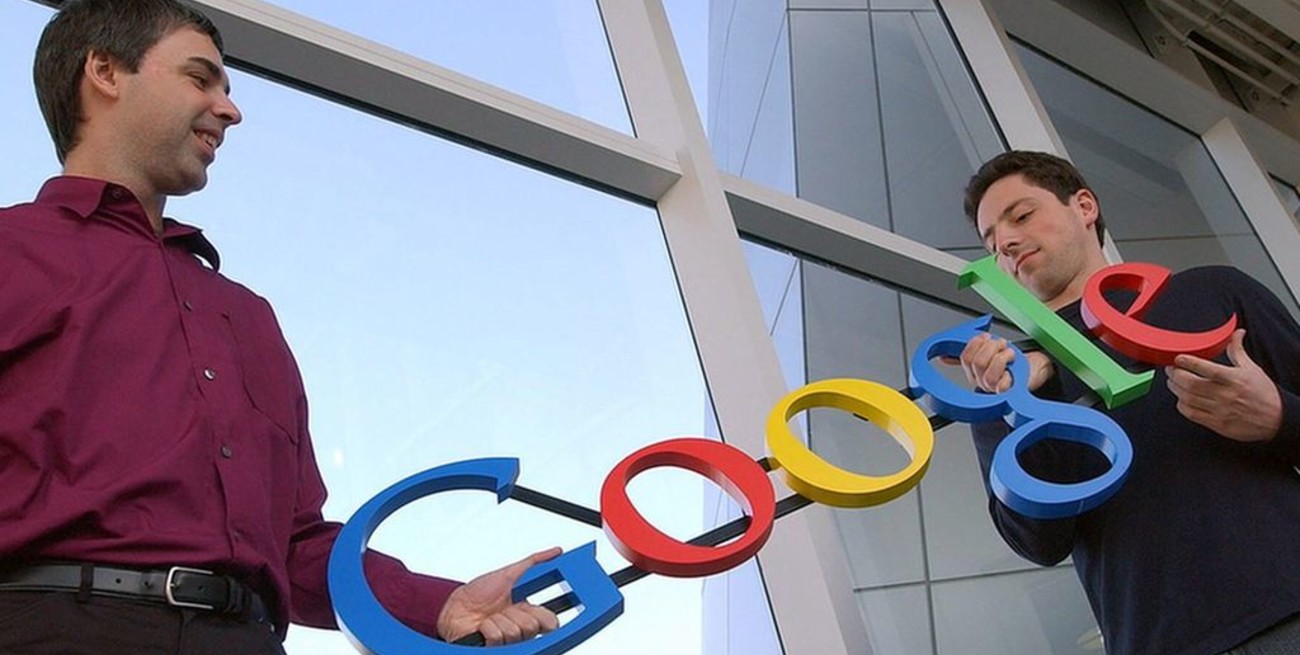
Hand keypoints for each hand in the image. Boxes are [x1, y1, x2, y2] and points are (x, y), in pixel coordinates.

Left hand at [436, 547, 561, 644]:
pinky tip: (483, 625)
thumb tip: (555, 552)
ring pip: (516, 631)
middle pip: (533, 626)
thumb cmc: (477, 594)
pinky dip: (488, 627)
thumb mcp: (509, 573)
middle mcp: (520, 629)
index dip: (544, 615)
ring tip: (490, 615)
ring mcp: (508, 641)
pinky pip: (499, 637)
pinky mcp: (494, 648)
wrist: (453, 608)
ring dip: (499, 619)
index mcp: (527, 612)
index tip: (533, 607)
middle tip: (507, 608)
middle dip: (518, 613)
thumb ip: (533, 563)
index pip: (550, 620)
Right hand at [949, 333, 1053, 392]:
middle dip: (992, 347)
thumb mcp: (991, 352)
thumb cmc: (1015, 363)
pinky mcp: (1008, 394)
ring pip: (988, 373)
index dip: (976, 343)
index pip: (965, 357)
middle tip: (1002, 344)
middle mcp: (982, 382)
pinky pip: (1001, 386)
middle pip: (977, 363)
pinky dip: (1008, 374)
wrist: (1036, 370)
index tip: (986, 336)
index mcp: (974, 372)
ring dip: (1002, 358)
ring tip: (1009, 354)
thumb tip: (942, 356)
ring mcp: (994, 389)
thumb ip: (971, 351)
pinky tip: (1012, 369)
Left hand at [1165, 329, 1281, 441]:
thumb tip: (1236, 333)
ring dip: (1175, 388)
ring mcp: (1219, 410)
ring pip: (1188, 398)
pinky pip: (1191, 414)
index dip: (1188, 362)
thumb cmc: (1263, 393)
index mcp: (1233, 379)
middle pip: (1191, 384)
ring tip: (1173, 381)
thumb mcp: (1252, 368)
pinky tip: (1181, 398)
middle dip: (1175, 374)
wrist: (1276, 419)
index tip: (1177, 357)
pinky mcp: (1216, 423)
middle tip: (1170, 369)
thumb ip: (1237, 351)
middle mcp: (1225, 394)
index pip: (1206, 369)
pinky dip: (1182, 405)